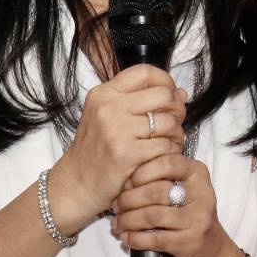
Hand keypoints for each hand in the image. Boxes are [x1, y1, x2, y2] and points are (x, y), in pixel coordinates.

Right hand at [45, 65, 185, 233]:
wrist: (75, 184)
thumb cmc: (95, 151)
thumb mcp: (108, 118)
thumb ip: (141, 103)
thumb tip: (181, 93)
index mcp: (104, 93)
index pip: (144, 72)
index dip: (165, 81)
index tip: (171, 95)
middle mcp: (108, 107)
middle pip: (163, 94)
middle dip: (177, 108)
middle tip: (175, 121)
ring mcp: (116, 130)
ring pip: (168, 122)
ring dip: (176, 133)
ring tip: (170, 142)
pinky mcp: (126, 153)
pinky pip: (165, 146)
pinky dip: (170, 152)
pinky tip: (164, 156)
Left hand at [111, 154, 239, 256]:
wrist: (212, 251)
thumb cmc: (189, 216)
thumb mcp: (183, 190)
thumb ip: (160, 179)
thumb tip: (122, 181)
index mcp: (197, 174)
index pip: (167, 162)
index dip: (141, 172)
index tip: (126, 184)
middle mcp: (202, 194)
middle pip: (155, 191)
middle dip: (128, 199)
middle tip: (116, 206)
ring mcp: (198, 219)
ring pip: (151, 215)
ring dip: (128, 220)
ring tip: (118, 224)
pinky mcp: (190, 242)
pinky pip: (154, 238)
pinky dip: (135, 239)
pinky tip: (127, 238)